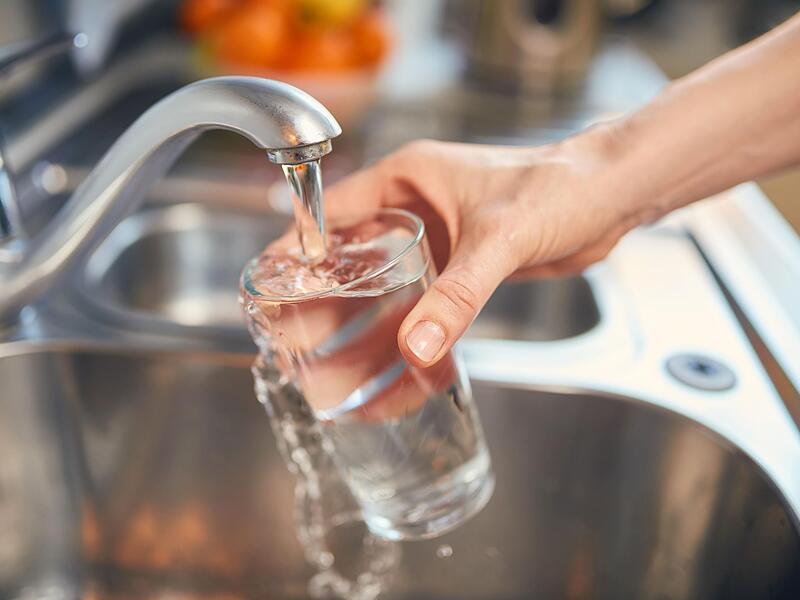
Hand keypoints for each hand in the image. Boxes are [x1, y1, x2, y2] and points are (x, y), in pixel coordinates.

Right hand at [324, 124, 652, 367]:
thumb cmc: (560, 188)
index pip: (332, 211)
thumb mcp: (500, 238)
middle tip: (293, 339)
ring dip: (359, 322)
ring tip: (330, 364)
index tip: (272, 286)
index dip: (297, 247)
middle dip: (322, 298)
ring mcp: (437, 239)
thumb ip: (459, 293)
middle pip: (350, 256)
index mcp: (408, 178)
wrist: (609, 200)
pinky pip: (419, 302)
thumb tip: (418, 344)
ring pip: (382, 284)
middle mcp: (415, 207)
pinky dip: (402, 330)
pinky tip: (389, 365)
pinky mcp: (459, 267)